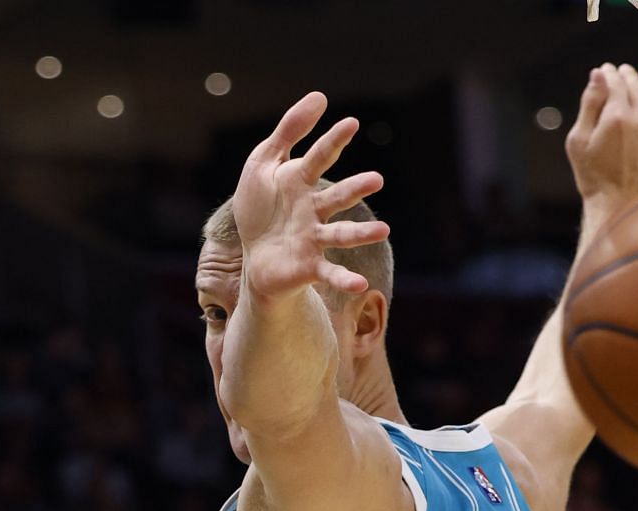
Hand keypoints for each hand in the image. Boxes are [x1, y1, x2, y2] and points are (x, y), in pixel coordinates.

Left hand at [232, 92, 390, 302]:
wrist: (253, 254)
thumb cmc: (260, 207)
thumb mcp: (263, 163)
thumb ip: (289, 131)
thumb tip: (320, 96)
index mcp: (300, 182)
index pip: (319, 157)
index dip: (333, 141)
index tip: (351, 123)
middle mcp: (312, 209)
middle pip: (337, 197)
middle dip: (355, 189)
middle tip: (376, 179)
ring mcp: (313, 238)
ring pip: (340, 234)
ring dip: (361, 234)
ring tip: (384, 231)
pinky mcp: (309, 266)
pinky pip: (329, 273)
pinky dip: (345, 279)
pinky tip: (361, 286)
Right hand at [566, 56, 637, 215]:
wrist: (623, 209)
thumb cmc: (594, 178)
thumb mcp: (579, 142)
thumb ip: (589, 105)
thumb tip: (597, 74)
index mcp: (616, 117)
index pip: (616, 84)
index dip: (610, 74)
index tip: (607, 70)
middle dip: (630, 74)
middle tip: (625, 69)